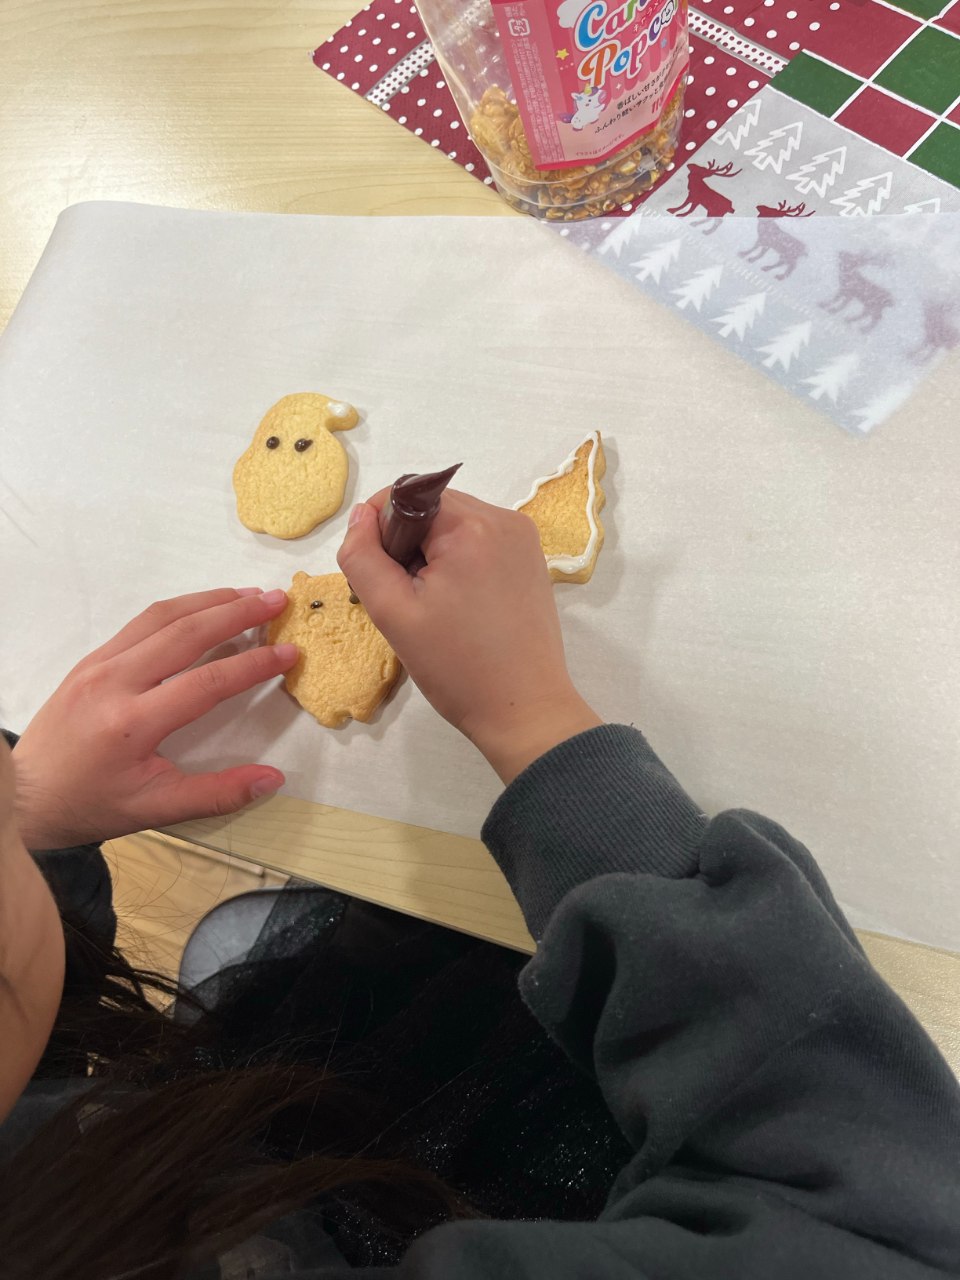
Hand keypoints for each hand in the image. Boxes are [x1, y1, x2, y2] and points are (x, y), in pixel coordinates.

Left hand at [12, 588, 298, 848]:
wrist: (26, 796)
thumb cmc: (91, 805)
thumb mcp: (155, 809)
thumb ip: (217, 794)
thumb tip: (273, 779)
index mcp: (132, 722)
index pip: (207, 682)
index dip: (254, 664)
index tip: (290, 652)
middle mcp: (114, 682)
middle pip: (186, 633)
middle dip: (237, 613)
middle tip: (277, 600)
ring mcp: (98, 664)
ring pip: (162, 617)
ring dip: (209, 601)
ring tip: (249, 596)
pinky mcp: (91, 659)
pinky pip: (141, 623)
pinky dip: (180, 609)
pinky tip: (205, 607)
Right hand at [338, 491, 600, 783]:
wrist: (525, 711)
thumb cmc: (457, 667)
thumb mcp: (394, 613)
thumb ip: (363, 556)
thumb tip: (360, 518)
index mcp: (472, 526)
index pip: (403, 497)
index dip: (380, 532)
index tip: (385, 580)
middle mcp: (504, 519)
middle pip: (430, 509)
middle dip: (407, 545)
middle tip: (409, 600)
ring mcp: (523, 539)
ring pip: (454, 526)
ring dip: (432, 556)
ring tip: (435, 608)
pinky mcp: (531, 560)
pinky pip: (479, 543)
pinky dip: (459, 564)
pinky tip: (459, 607)